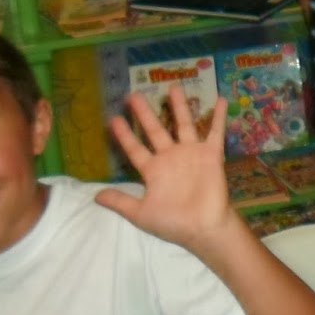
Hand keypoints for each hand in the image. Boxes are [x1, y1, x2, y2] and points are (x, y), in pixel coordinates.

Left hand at [97, 88, 232, 250]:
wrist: (203, 228)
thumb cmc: (172, 222)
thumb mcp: (140, 213)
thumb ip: (120, 201)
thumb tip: (94, 196)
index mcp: (153, 170)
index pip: (134, 148)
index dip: (124, 135)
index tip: (113, 119)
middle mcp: (170, 157)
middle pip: (155, 130)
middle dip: (144, 113)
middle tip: (133, 95)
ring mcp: (191, 154)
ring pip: (183, 124)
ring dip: (179, 106)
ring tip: (173, 87)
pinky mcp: (211, 155)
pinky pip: (214, 132)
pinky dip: (217, 117)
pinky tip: (219, 99)